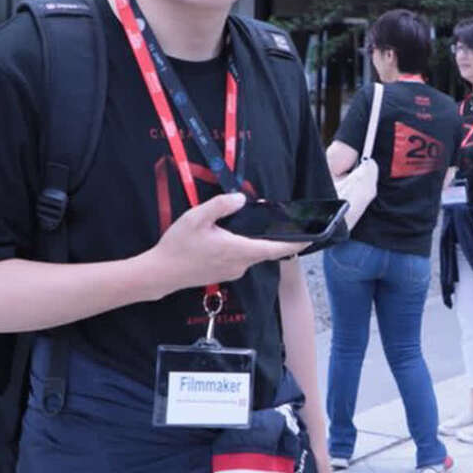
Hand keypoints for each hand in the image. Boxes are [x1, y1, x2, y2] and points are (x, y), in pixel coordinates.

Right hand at [145, 193, 306, 297]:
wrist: (162, 272)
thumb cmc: (178, 245)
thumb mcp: (196, 218)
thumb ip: (219, 206)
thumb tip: (240, 199)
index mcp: (237, 250)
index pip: (274, 248)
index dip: (295, 244)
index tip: (311, 238)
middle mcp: (239, 264)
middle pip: (265, 249)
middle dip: (272, 235)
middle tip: (275, 219)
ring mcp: (233, 271)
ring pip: (251, 252)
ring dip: (252, 239)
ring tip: (241, 223)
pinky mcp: (225, 273)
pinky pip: (241, 257)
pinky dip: (241, 246)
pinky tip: (226, 236)